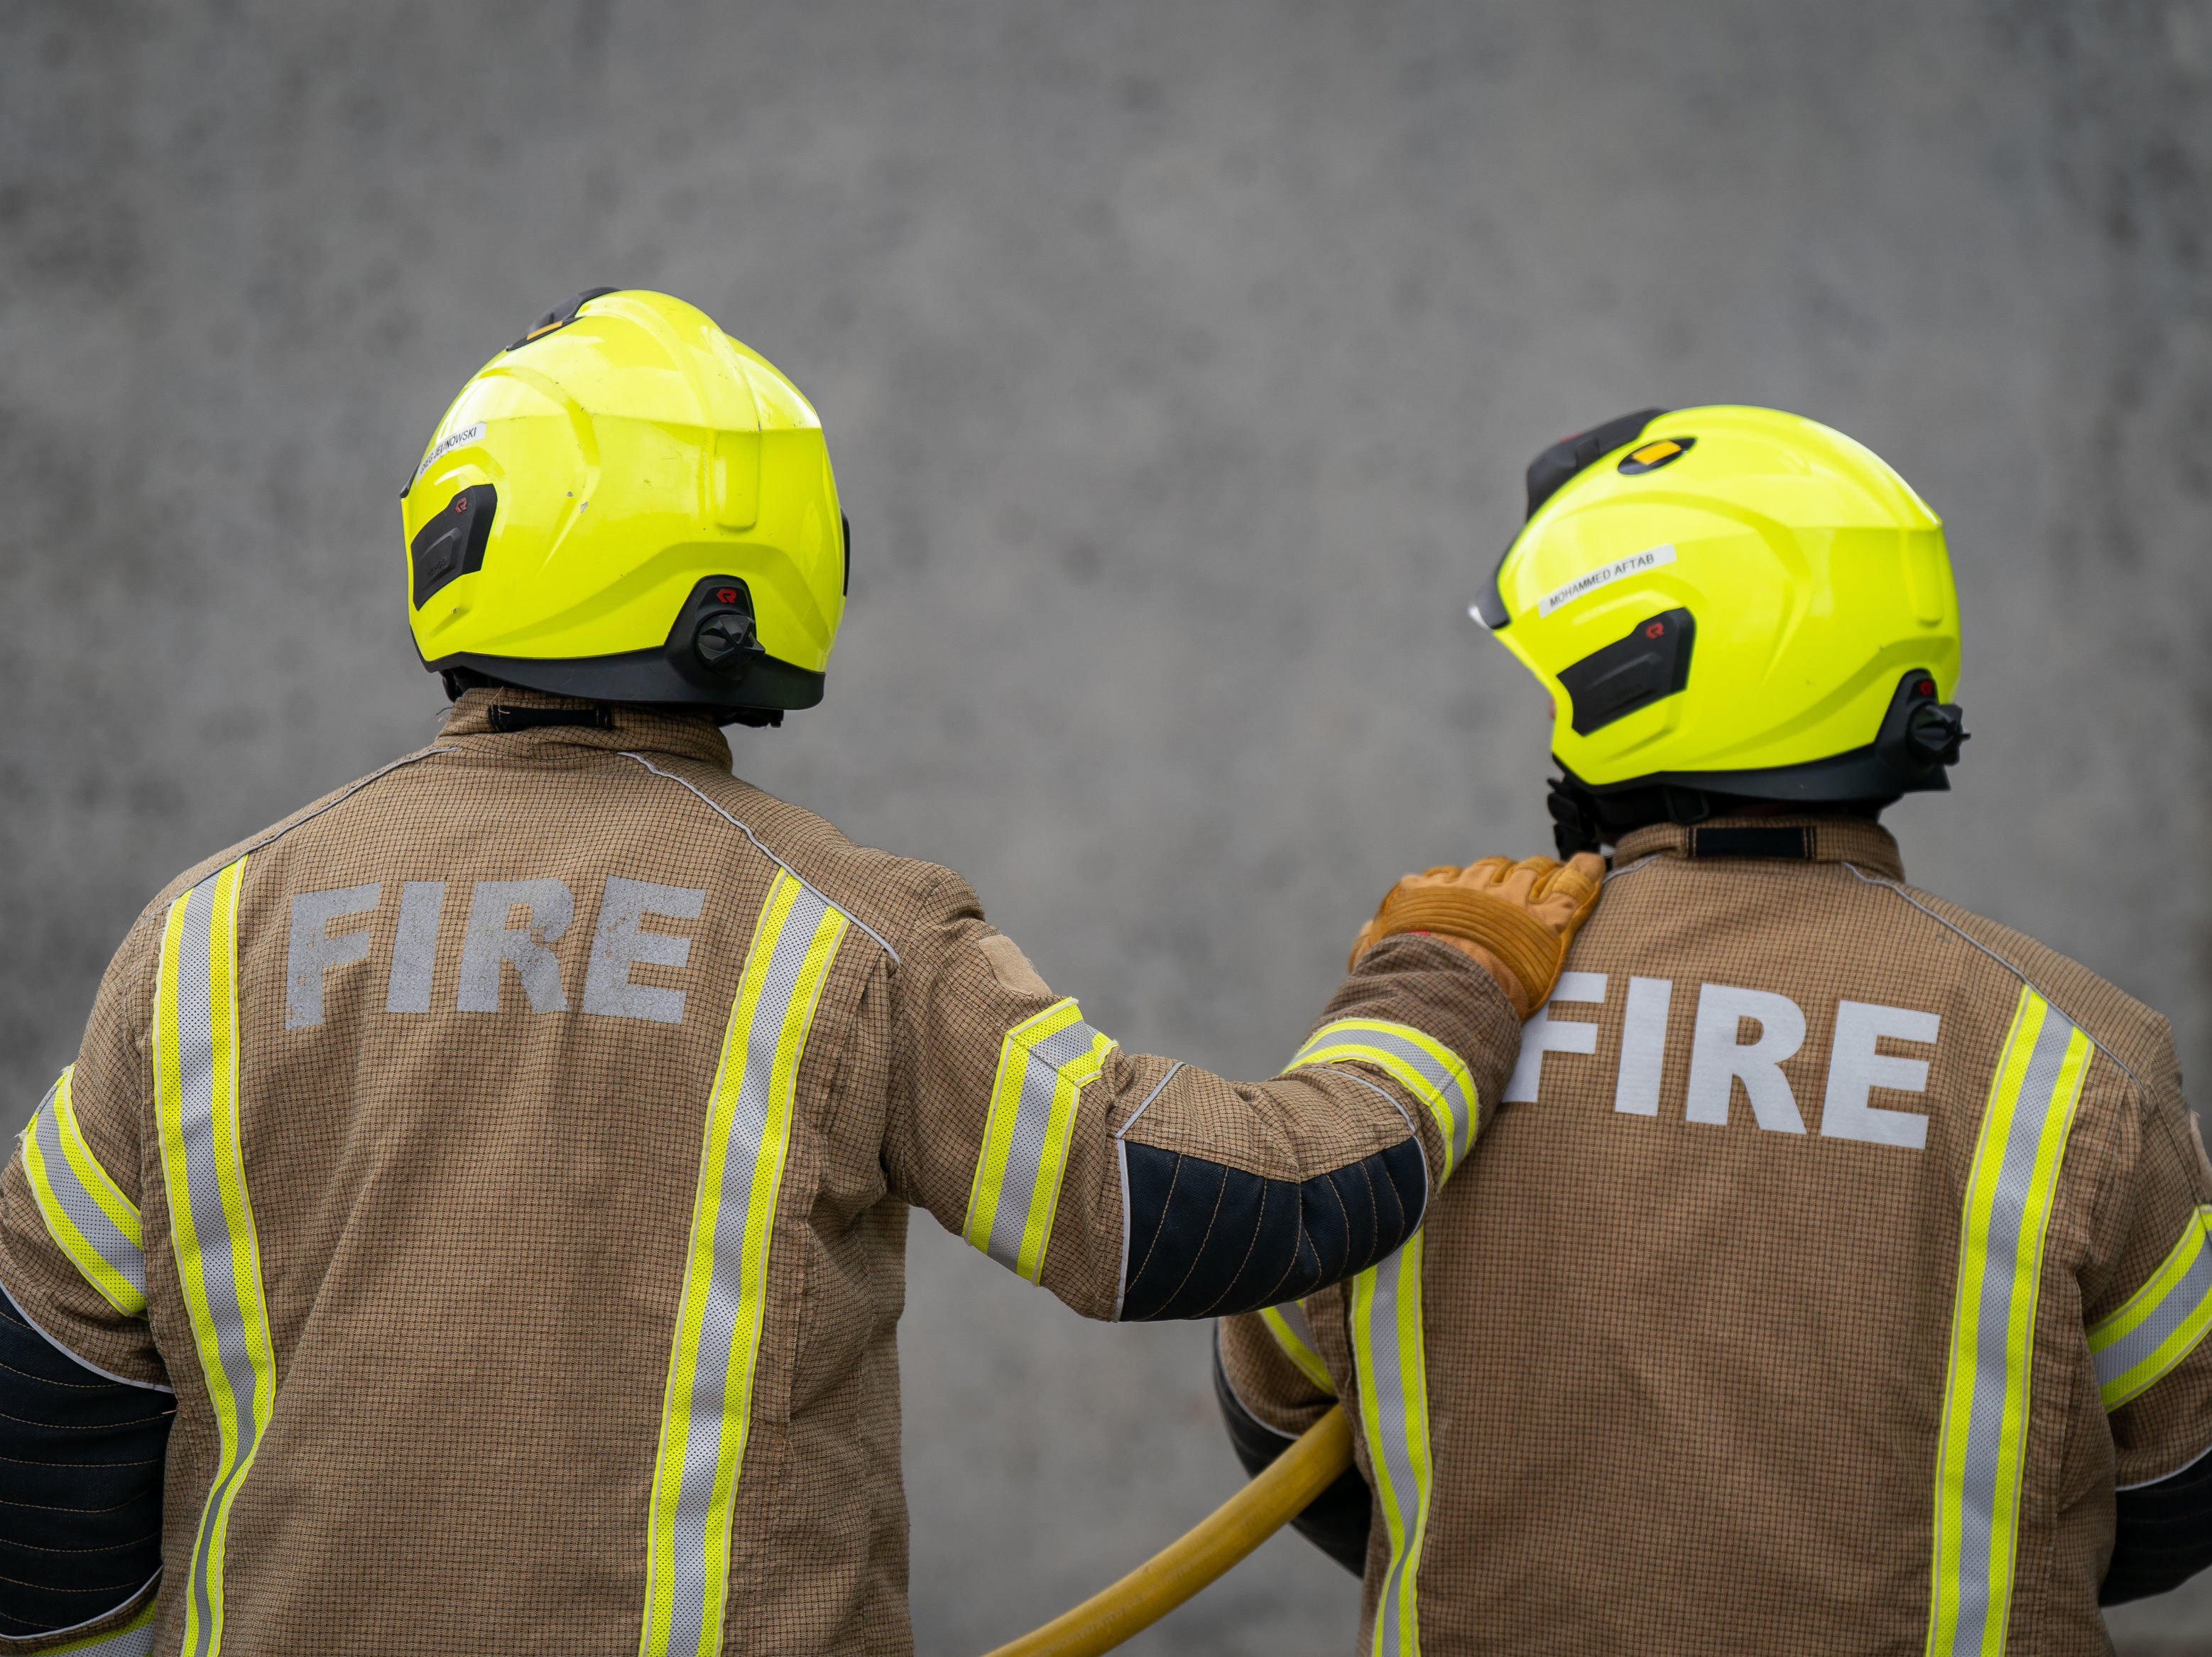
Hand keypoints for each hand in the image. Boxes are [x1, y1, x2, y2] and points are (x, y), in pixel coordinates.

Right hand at [1349, 853, 1605, 1017]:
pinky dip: (1584, 873)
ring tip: (1551, 879)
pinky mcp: (1545, 921)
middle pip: (1493, 868)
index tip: (1467, 896)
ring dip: (1540, 875)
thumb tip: (1370, 930)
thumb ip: (1371, 942)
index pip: (1449, 878)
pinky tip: (1593, 864)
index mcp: (1428, 896)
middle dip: (1503, 876)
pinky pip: (1573, 887)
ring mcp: (1511, 901)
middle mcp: (1470, 889)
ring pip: (1531, 871)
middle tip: (1514, 891)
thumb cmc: (1400, 986)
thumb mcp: (1373, 962)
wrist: (1436, 997)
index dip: (1462, 886)